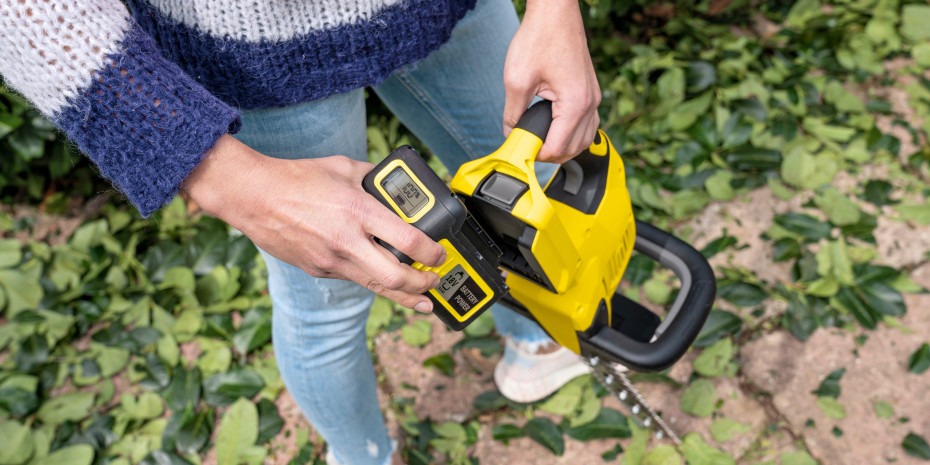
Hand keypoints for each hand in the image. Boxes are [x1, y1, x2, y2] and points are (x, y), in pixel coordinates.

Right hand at [185, 135, 446, 311]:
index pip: (408, 241)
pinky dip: (370, 278)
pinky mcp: (318, 269)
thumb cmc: (297, 178)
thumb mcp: (344, 167)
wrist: (252, 196)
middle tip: (435, 282)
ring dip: (402, 295)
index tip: (440, 255)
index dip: (432, 254)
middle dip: (422, 285)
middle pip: (396, 278)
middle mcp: (347, 241)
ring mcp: (330, 260)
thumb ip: (373, 178)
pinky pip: (352, 277)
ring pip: (375, 287)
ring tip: (423, 299)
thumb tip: (394, 186)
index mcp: (358, 212)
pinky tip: (381, 277)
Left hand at [502, 0, 600, 163]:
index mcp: (574, 103)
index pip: (558, 147)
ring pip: (585, 138)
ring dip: (564, 147)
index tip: (520, 153)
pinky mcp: (590, 90)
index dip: (537, 155)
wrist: (555, 12)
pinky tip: (555, 130)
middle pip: (574, 148)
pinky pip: (587, 123)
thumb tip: (511, 132)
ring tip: (540, 143)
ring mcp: (593, 96)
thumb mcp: (516, 80)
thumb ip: (512, 113)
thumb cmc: (539, 37)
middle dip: (551, 154)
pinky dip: (573, 133)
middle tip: (528, 150)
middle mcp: (590, 102)